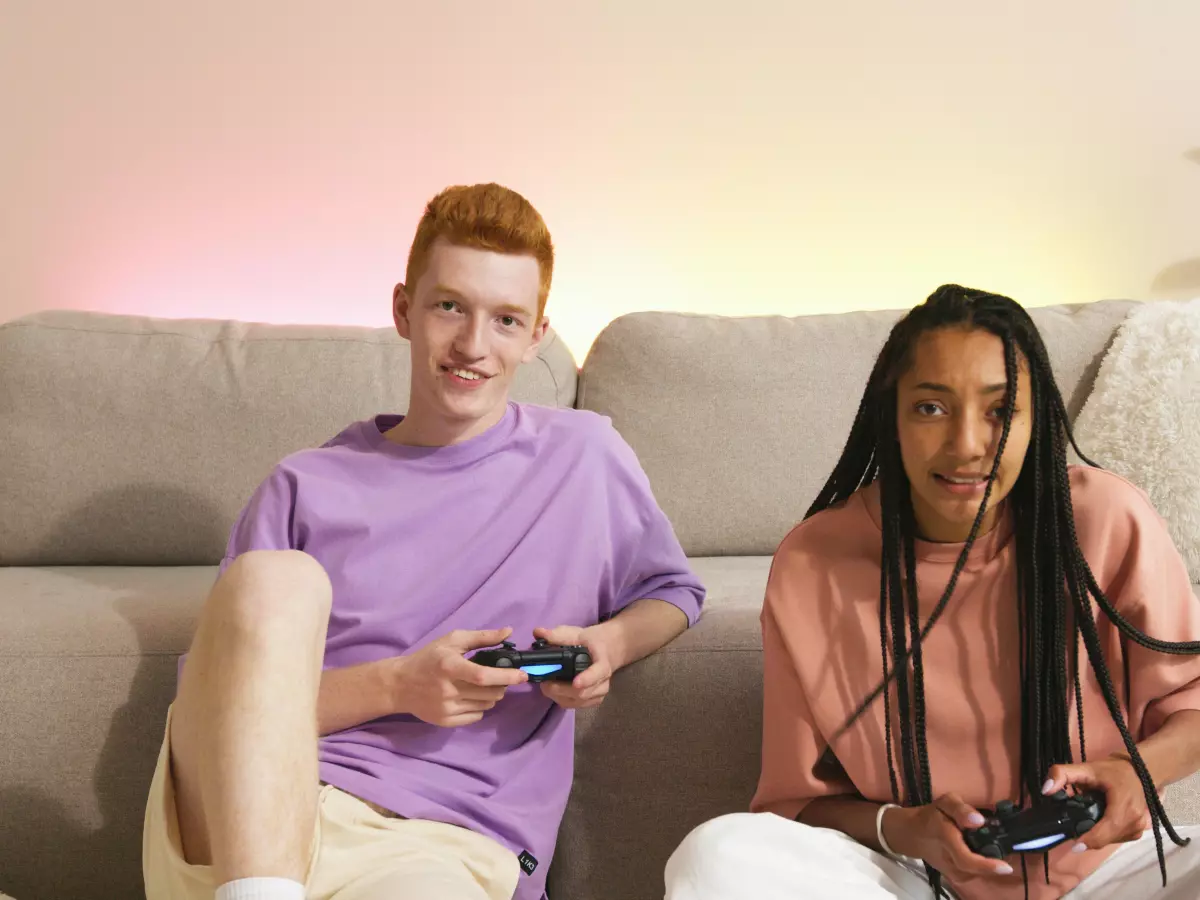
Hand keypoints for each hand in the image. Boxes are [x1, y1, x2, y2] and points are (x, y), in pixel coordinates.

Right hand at [393, 627, 526, 726]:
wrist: (400, 684)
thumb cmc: (429, 658)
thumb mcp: (452, 640)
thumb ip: (482, 637)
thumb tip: (508, 632)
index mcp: (449, 666)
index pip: (482, 676)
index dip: (505, 676)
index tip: (522, 675)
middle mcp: (448, 690)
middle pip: (489, 693)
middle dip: (502, 685)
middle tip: (499, 677)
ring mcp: (446, 708)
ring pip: (486, 705)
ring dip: (492, 695)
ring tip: (482, 685)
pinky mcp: (445, 721)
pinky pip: (476, 716)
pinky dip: (480, 706)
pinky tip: (470, 696)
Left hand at [532, 624, 613, 708]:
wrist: (607, 650)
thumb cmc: (590, 642)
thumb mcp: (576, 634)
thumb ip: (557, 635)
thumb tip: (537, 632)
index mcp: (603, 662)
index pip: (598, 672)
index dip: (587, 679)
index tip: (575, 683)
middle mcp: (604, 680)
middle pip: (583, 692)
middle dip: (561, 690)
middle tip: (544, 683)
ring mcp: (600, 692)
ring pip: (578, 701)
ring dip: (559, 696)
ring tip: (546, 686)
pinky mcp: (594, 700)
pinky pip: (577, 705)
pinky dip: (563, 700)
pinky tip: (554, 691)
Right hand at [885, 794, 1019, 880]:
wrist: (912, 834)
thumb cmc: (931, 816)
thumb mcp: (944, 802)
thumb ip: (961, 809)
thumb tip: (979, 821)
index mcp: (945, 838)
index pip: (966, 859)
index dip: (987, 865)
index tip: (1006, 867)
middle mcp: (949, 860)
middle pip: (976, 869)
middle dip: (991, 860)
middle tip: (997, 844)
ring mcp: (952, 872)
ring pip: (978, 872)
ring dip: (986, 859)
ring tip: (981, 843)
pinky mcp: (955, 876)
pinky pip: (975, 873)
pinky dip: (981, 862)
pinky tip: (976, 850)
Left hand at [1042, 757, 1148, 850]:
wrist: (1136, 771)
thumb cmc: (1111, 770)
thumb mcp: (1085, 768)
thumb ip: (1062, 774)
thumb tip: (1045, 790)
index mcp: (1125, 805)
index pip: (1108, 829)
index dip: (1091, 839)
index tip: (1074, 845)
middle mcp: (1136, 820)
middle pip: (1107, 837)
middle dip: (1088, 836)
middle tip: (1072, 827)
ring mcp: (1139, 828)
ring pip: (1111, 840)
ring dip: (1096, 835)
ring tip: (1084, 821)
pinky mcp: (1138, 832)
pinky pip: (1116, 838)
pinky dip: (1104, 834)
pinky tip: (1096, 822)